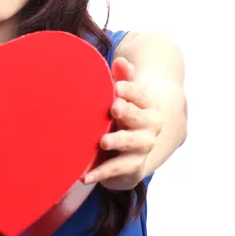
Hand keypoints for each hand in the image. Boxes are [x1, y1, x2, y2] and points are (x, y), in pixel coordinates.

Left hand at [82, 57, 161, 189]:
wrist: (131, 150)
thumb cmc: (121, 113)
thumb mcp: (122, 95)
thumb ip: (122, 78)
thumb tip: (121, 60)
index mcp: (147, 105)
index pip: (142, 95)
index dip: (131, 90)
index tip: (117, 87)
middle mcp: (149, 126)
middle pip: (140, 117)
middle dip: (128, 113)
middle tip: (114, 108)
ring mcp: (142, 147)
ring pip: (134, 144)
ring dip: (119, 142)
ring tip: (102, 141)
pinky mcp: (132, 167)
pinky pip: (119, 169)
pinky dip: (102, 172)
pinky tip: (85, 175)